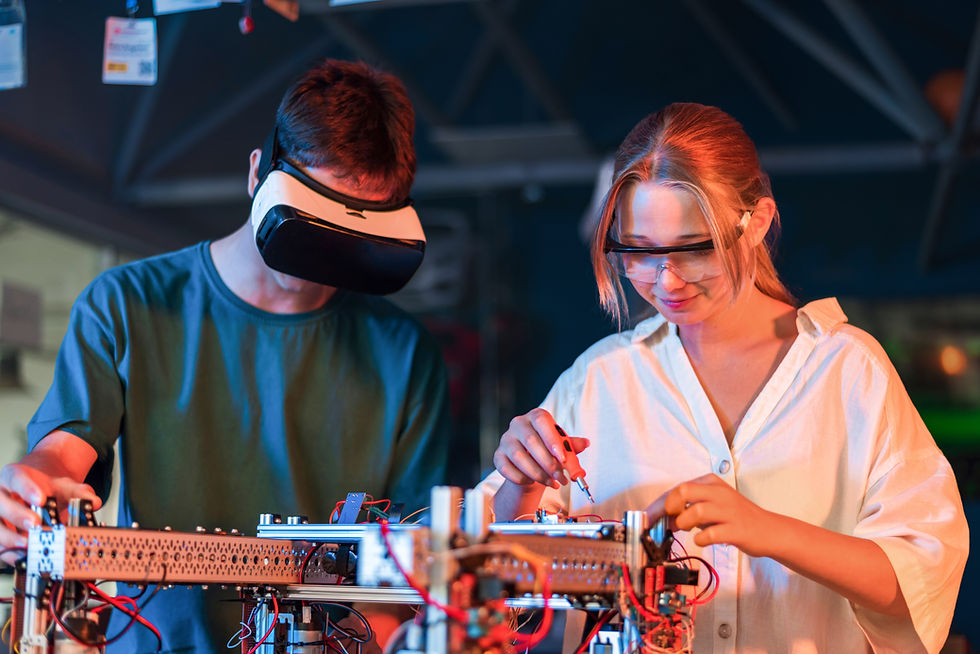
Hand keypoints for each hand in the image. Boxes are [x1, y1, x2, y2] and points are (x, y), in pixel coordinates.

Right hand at [0, 462, 101, 564]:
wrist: (35, 493)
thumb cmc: (44, 488)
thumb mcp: (63, 485)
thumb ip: (79, 492)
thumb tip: (94, 502)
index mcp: (13, 476)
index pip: (16, 479)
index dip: (27, 489)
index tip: (41, 499)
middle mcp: (0, 494)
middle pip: (1, 503)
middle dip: (17, 515)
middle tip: (35, 524)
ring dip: (10, 538)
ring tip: (28, 544)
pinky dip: (10, 552)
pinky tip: (24, 556)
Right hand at [492, 408, 589, 489]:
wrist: (530, 463)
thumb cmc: (548, 450)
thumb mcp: (562, 446)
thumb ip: (572, 446)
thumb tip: (586, 443)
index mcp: (536, 417)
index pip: (542, 422)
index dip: (552, 440)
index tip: (563, 459)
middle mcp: (518, 424)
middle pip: (531, 441)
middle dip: (548, 463)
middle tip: (562, 478)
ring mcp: (506, 439)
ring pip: (519, 457)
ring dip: (538, 474)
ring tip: (552, 483)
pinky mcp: (498, 456)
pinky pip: (506, 469)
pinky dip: (522, 478)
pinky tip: (532, 483)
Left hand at [646, 473, 774, 557]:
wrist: (770, 530)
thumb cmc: (736, 518)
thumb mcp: (713, 505)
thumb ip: (690, 507)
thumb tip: (662, 516)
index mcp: (712, 483)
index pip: (679, 488)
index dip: (660, 504)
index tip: (649, 517)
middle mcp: (720, 493)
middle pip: (684, 491)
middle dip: (669, 508)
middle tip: (669, 521)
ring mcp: (730, 511)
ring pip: (696, 511)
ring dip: (684, 523)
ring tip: (686, 529)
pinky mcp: (737, 530)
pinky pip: (711, 533)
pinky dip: (700, 539)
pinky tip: (702, 540)